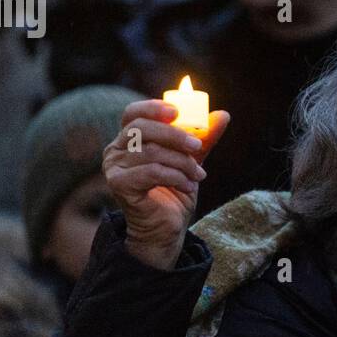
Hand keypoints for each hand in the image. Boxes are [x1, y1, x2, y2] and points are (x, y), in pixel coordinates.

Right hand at [103, 100, 228, 269]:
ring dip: (181, 163)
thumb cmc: (174, 192)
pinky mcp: (118, 184)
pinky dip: (174, 176)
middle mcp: (115, 150)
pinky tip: (187, 186)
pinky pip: (150, 172)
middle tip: (197, 146)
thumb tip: (222, 115)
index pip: (133, 113)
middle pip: (142, 129)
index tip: (177, 112)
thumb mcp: (192, 161)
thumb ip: (203, 138)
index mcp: (130, 139)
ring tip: (197, 176)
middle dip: (174, 135)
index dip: (153, 108)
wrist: (167, 227)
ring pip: (151, 152)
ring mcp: (113, 167)